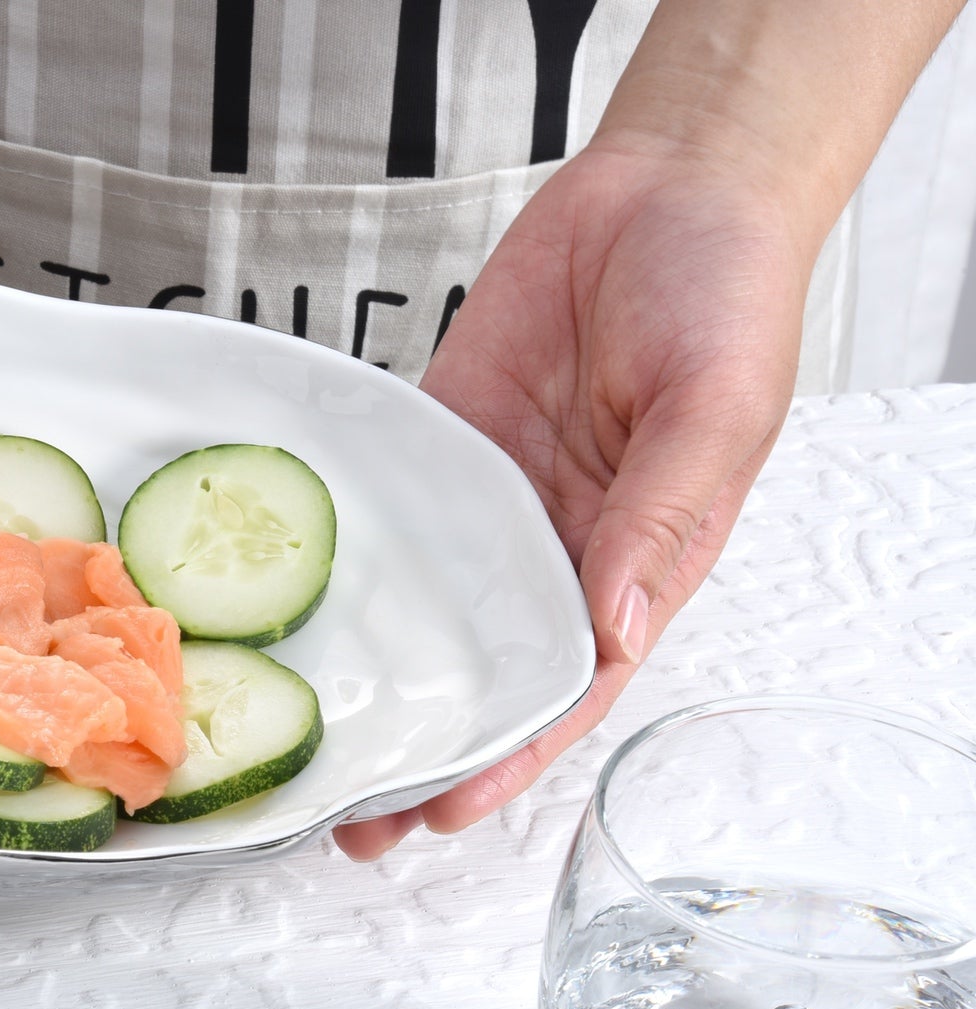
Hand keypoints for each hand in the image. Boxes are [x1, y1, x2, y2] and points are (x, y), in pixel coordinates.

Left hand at [333, 139, 805, 858]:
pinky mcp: (439, 441)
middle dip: (420, 747)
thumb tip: (616, 629)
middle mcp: (552, 547)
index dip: (506, 756)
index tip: (442, 810)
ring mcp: (488, 499)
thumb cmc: (724, 294)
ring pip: (423, 611)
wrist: (669, 186)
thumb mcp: (715, 410)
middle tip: (345, 817)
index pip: (565, 689)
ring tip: (306, 742)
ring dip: (373, 677)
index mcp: (634, 563)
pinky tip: (289, 606)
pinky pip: (384, 510)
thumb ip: (661, 519)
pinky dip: (340, 561)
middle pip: (480, 672)